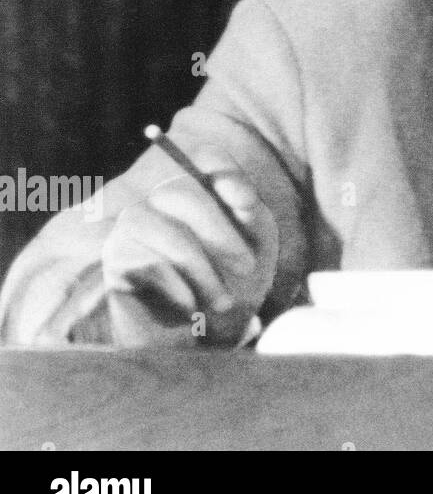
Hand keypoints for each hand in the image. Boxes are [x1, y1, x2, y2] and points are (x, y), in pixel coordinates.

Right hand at [102, 147, 277, 346]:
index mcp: (199, 188)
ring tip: (223, 302)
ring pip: (169, 234)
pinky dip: (179, 290)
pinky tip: (189, 307)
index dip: (224, 172)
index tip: (248, 203)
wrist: (199, 336)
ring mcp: (133, 227)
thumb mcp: (255, 244)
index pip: (205, 156)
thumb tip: (243, 197)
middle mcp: (160, 200)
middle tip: (247, 267)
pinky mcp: (117, 260)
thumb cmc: (231, 281)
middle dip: (221, 233)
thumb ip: (250, 215)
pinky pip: (150, 266)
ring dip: (204, 272)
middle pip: (183, 192)